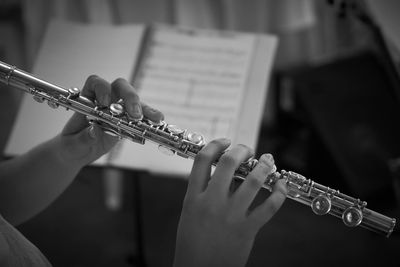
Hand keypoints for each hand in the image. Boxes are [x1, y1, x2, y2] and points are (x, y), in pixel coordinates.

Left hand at [56, 75, 162, 166]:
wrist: (77, 152)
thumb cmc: (71, 144)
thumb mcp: (72, 144)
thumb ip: (83, 138)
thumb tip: (96, 130)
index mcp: (87, 99)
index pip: (96, 83)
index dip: (102, 88)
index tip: (105, 102)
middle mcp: (104, 100)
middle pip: (120, 87)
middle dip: (129, 98)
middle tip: (134, 114)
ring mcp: (118, 110)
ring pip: (134, 101)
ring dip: (145, 108)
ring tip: (155, 119)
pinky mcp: (127, 122)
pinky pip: (141, 116)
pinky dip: (149, 119)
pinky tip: (157, 123)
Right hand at [174, 139, 286, 266]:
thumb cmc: (192, 243)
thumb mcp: (190, 213)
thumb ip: (203, 192)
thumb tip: (225, 174)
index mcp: (193, 197)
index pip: (202, 160)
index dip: (216, 145)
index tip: (225, 142)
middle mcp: (212, 202)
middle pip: (230, 163)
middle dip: (242, 150)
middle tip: (248, 150)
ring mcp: (231, 215)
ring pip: (253, 180)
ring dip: (264, 166)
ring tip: (268, 160)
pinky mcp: (248, 229)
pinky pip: (269, 207)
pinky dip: (279, 193)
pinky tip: (280, 186)